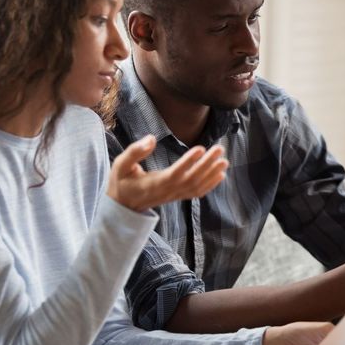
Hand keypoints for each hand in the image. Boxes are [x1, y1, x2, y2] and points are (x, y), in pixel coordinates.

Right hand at [107, 135, 228, 211]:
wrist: (123, 206)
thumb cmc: (121, 182)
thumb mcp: (120, 165)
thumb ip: (135, 152)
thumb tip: (151, 138)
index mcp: (153, 184)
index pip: (174, 173)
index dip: (188, 162)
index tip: (200, 149)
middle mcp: (166, 191)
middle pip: (191, 179)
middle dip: (207, 164)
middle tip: (219, 149)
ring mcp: (173, 195)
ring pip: (196, 186)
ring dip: (212, 173)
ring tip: (224, 160)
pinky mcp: (177, 196)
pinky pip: (196, 193)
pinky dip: (210, 184)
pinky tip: (221, 174)